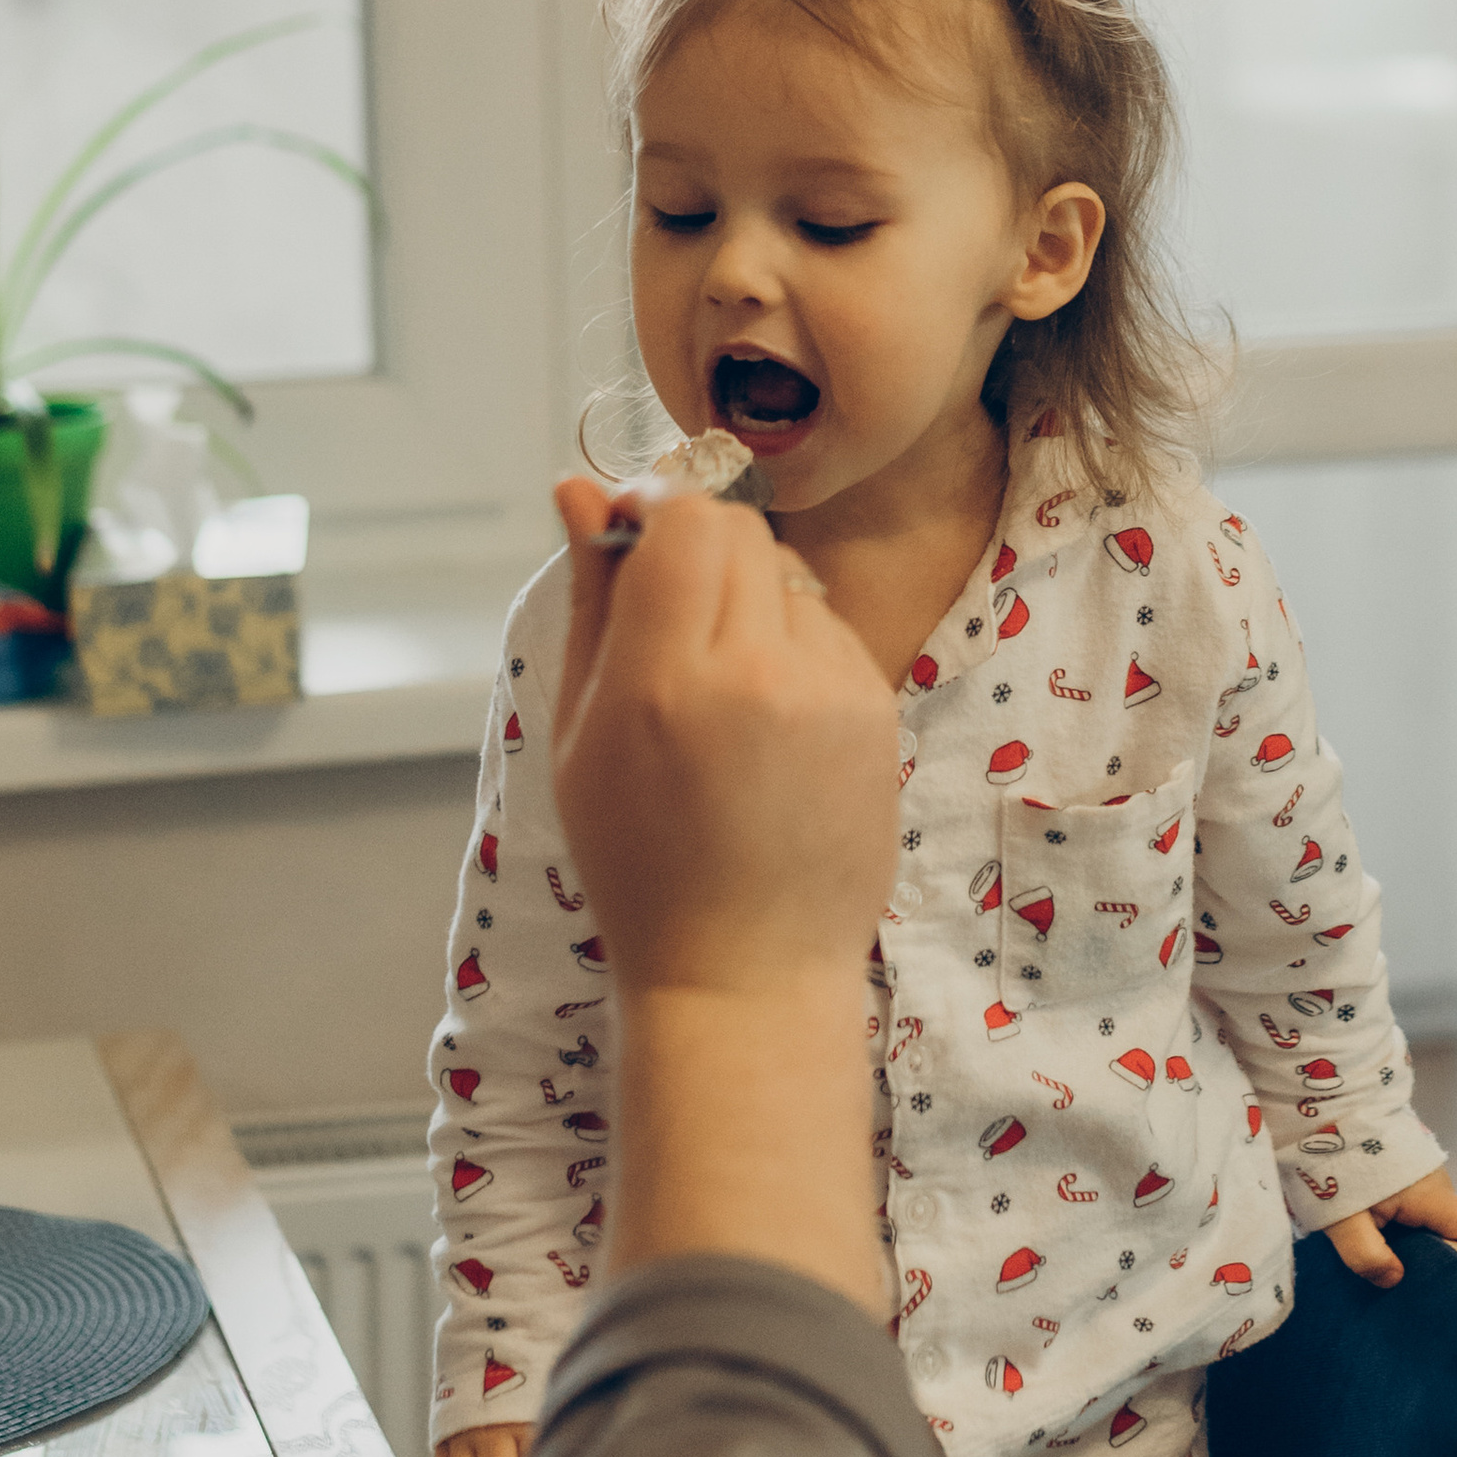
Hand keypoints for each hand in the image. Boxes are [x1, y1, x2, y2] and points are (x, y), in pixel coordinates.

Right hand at [547, 478, 896, 999]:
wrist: (746, 968)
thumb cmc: (641, 862)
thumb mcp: (580, 736)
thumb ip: (590, 602)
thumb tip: (579, 489)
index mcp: (662, 682)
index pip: (682, 517)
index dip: (655, 505)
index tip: (634, 532)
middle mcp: (754, 674)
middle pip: (738, 528)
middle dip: (698, 543)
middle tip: (671, 610)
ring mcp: (829, 690)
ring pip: (787, 573)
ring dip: (748, 598)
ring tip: (721, 688)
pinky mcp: (877, 709)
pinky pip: (828, 628)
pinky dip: (793, 648)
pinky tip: (769, 723)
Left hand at [1325, 1164, 1456, 1288]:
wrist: (1321, 1110)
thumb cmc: (1331, 1162)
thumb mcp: (1341, 1217)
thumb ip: (1366, 1254)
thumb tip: (1394, 1279)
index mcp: (1429, 1194)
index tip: (1444, 1278)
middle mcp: (1435, 1182)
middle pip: (1454, 1228)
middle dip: (1432, 1255)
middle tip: (1397, 1270)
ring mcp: (1421, 1173)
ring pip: (1432, 1216)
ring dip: (1411, 1237)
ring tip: (1375, 1249)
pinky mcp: (1405, 1169)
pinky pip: (1415, 1204)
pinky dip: (1400, 1221)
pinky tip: (1369, 1228)